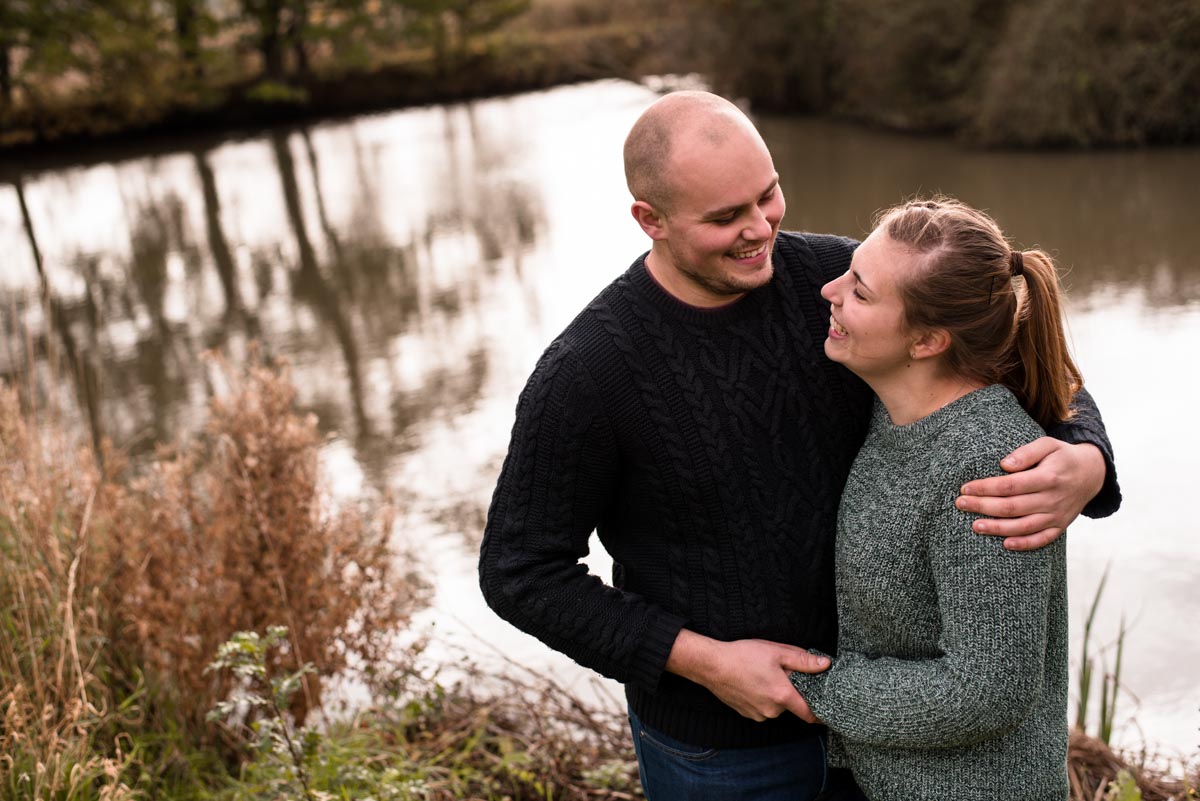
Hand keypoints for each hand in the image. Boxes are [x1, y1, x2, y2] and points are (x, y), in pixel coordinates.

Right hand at [665, 629, 828, 721]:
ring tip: (763, 675)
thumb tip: (825, 664)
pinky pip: (762, 708)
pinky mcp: (746, 713)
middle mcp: (772, 711)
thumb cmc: (744, 656)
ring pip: (775, 707)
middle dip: (790, 692)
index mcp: (783, 696)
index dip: (820, 713)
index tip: (825, 707)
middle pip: (791, 706)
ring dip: (775, 695)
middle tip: (782, 673)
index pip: (810, 715)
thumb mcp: (777, 652)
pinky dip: (762, 698)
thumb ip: (804, 660)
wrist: (712, 665)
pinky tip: (752, 682)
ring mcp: (758, 714)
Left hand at [956, 438, 1104, 550]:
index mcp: (1048, 477)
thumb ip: (1026, 452)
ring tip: (975, 526)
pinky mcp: (1060, 526)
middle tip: (960, 504)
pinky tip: (1005, 544)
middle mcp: (1053, 499)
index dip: (986, 488)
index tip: (965, 488)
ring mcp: (1057, 515)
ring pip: (1024, 526)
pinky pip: (1042, 539)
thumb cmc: (1062, 456)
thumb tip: (1004, 464)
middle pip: (1012, 507)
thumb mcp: (1048, 444)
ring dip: (998, 528)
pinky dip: (1024, 544)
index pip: (1010, 485)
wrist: (1092, 473)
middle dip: (983, 507)